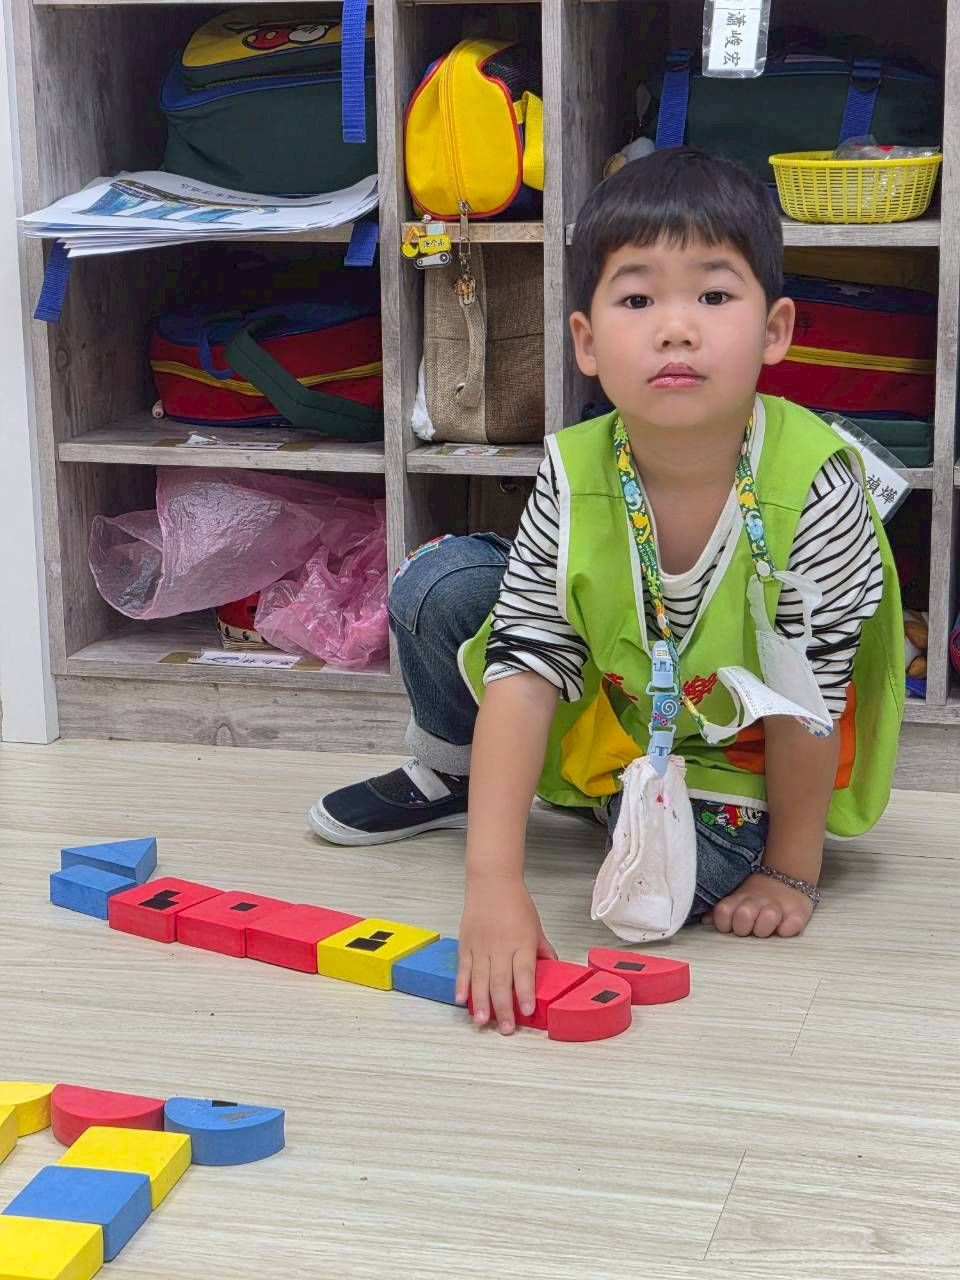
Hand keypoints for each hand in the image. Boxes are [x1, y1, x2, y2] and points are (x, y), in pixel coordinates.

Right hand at [456, 875, 556, 1034]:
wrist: (491, 880)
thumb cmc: (516, 902)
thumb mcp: (535, 925)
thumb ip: (542, 949)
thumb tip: (552, 968)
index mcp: (522, 942)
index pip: (524, 972)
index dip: (525, 993)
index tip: (527, 1011)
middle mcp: (501, 946)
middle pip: (501, 981)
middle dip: (503, 1007)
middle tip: (506, 1029)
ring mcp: (481, 945)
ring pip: (480, 979)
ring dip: (481, 1002)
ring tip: (482, 1022)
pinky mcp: (465, 943)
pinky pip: (463, 968)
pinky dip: (461, 985)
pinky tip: (461, 1000)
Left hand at [701, 872, 813, 937]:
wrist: (787, 879)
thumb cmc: (756, 896)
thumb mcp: (736, 898)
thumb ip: (721, 911)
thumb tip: (705, 921)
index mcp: (739, 900)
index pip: (722, 913)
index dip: (724, 923)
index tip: (730, 927)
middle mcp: (757, 903)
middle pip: (743, 916)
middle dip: (744, 927)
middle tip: (750, 928)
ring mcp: (778, 907)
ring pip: (768, 918)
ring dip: (765, 926)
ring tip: (767, 927)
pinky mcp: (798, 913)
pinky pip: (792, 925)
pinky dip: (787, 929)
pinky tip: (784, 927)